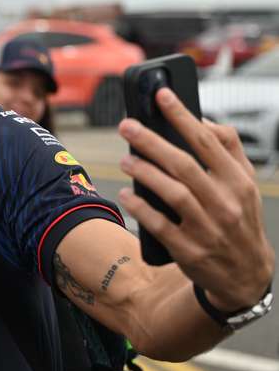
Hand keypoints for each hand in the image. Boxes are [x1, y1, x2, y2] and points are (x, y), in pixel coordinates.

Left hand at [118, 87, 274, 311]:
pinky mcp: (188, 250)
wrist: (246, 275)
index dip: (183, 116)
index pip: (208, 141)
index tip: (161, 95)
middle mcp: (225, 203)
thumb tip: (201, 119)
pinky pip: (160, 225)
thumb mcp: (244, 183)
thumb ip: (229, 149)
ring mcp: (207, 228)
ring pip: (172, 193)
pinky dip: (141, 207)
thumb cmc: (239, 218)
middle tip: (127, 126)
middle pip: (184, 165)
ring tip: (124, 159)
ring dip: (144, 173)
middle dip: (152, 142)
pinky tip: (126, 193)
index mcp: (238, 181)